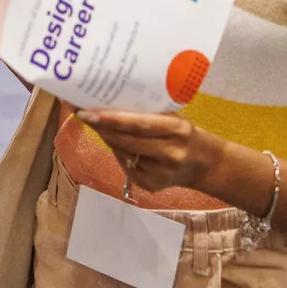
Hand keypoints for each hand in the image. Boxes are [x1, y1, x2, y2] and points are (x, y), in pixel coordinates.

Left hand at [76, 109, 223, 192]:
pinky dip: (118, 153)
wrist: (205, 164)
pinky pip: (126, 166)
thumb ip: (148, 112)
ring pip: (123, 153)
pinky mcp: (153, 186)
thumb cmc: (184, 133)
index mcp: (177, 130)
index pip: (139, 124)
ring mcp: (161, 173)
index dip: (111, 119)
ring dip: (107, 138)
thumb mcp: (174, 118)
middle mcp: (171, 153)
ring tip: (93, 122)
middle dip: (101, 127)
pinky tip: (114, 142)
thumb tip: (109, 101)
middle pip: (127, 141)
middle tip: (81, 113)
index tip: (86, 110)